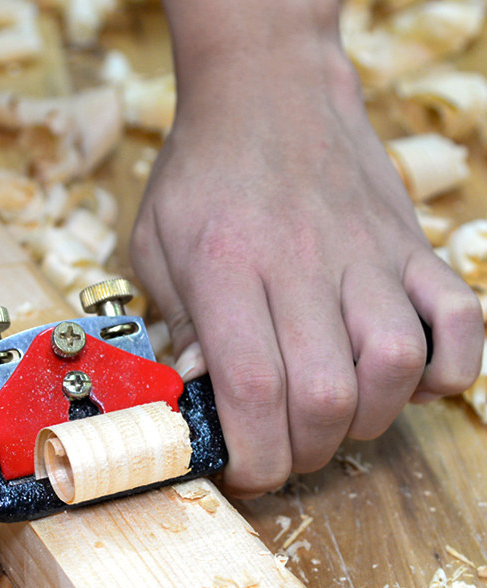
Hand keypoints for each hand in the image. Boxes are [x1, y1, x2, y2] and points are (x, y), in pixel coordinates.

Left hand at [131, 28, 482, 497]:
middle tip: (283, 449)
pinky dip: (448, 367)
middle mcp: (302, 263)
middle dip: (304, 451)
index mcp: (227, 267)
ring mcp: (367, 252)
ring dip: (366, 417)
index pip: (252, 386)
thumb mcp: (154, 246)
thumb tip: (194, 396)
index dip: (254, 453)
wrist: (266, 91)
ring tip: (334, 414)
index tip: (245, 472)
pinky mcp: (410, 245)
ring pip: (395, 364)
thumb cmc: (201, 175)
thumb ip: (175, 324)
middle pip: (325, 393)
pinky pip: (461, 317)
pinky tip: (407, 379)